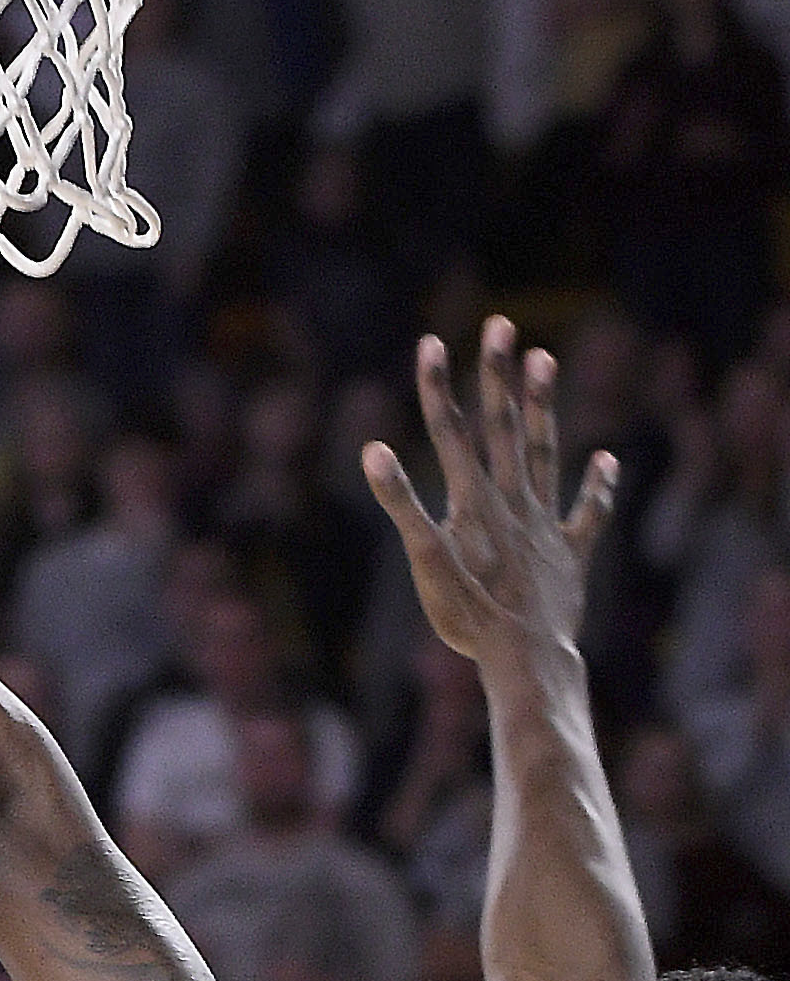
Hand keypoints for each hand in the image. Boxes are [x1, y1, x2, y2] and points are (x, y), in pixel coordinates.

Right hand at [361, 317, 617, 670]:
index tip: (431, 342)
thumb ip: (401, 504)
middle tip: (499, 325)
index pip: (450, 434)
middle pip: (502, 428)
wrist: (525, 656)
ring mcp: (544, 526)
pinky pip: (587, 515)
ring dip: (542, 406)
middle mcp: (512, 504)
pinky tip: (606, 460)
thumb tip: (374, 452)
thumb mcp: (425, 562)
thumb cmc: (468, 616)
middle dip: (496, 375)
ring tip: (544, 358)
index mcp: (474, 503)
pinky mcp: (570, 555)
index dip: (438, 388)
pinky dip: (598, 488)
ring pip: (543, 453)